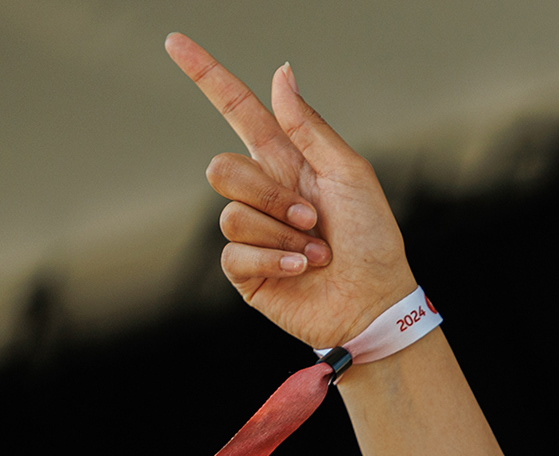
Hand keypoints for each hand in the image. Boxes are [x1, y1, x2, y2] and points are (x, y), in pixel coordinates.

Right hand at [165, 34, 415, 348]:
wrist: (376, 302)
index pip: (239, 112)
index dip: (207, 77)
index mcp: (288, 163)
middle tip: (313, 220)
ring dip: (282, 234)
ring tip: (318, 252)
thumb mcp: (351, 175)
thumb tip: (281, 73)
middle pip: (223, 169)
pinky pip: (234, 252)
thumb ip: (309, 128)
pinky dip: (275, 260)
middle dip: (270, 195)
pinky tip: (303, 270)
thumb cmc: (373, 241)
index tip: (175, 42)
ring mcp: (252, 233)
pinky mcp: (246, 270)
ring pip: (231, 214)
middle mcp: (264, 194)